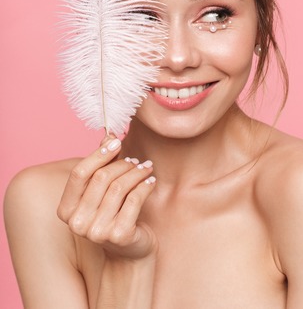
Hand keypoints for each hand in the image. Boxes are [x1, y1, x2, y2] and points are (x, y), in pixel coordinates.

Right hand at [57, 135, 157, 259]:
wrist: (128, 252)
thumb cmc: (113, 215)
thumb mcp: (102, 191)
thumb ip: (101, 165)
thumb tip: (108, 136)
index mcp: (66, 210)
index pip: (79, 173)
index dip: (98, 154)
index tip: (116, 141)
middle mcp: (77, 223)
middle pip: (101, 178)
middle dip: (122, 164)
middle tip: (136, 160)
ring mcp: (97, 232)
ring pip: (119, 187)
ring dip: (136, 172)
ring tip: (146, 168)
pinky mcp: (119, 235)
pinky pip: (135, 199)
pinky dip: (145, 186)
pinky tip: (151, 181)